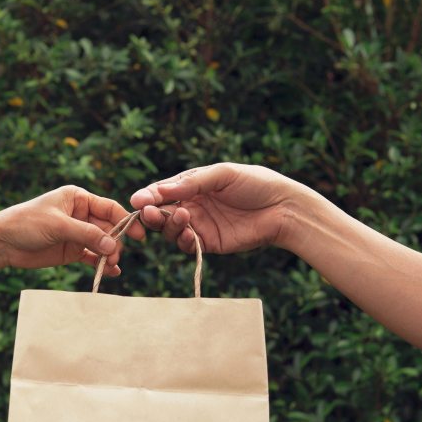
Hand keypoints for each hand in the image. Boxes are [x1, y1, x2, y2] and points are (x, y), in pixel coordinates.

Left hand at [0, 185, 143, 273]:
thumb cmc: (27, 224)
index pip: (109, 208)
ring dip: (108, 254)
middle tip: (113, 256)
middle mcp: (81, 214)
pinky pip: (92, 256)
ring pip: (102, 244)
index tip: (138, 235)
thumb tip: (112, 246)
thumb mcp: (58, 226)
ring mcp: (77, 233)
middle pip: (108, 228)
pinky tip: (110, 272)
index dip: (125, 221)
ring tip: (108, 265)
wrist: (3, 243)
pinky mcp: (72, 251)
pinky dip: (101, 264)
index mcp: (78, 198)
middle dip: (114, 242)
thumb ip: (86, 234)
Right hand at [130, 163, 297, 253]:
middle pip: (161, 212)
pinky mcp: (209, 244)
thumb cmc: (255, 183)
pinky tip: (189, 235)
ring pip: (170, 230)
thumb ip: (191, 183)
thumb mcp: (222, 175)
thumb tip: (159, 191)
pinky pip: (188, 246)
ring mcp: (200, 225)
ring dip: (168, 226)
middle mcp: (192, 205)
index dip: (148, 196)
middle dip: (152, 213)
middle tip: (149, 213)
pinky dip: (183, 242)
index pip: (162, 191)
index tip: (138, 201)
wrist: (283, 208)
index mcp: (192, 185)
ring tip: (182, 217)